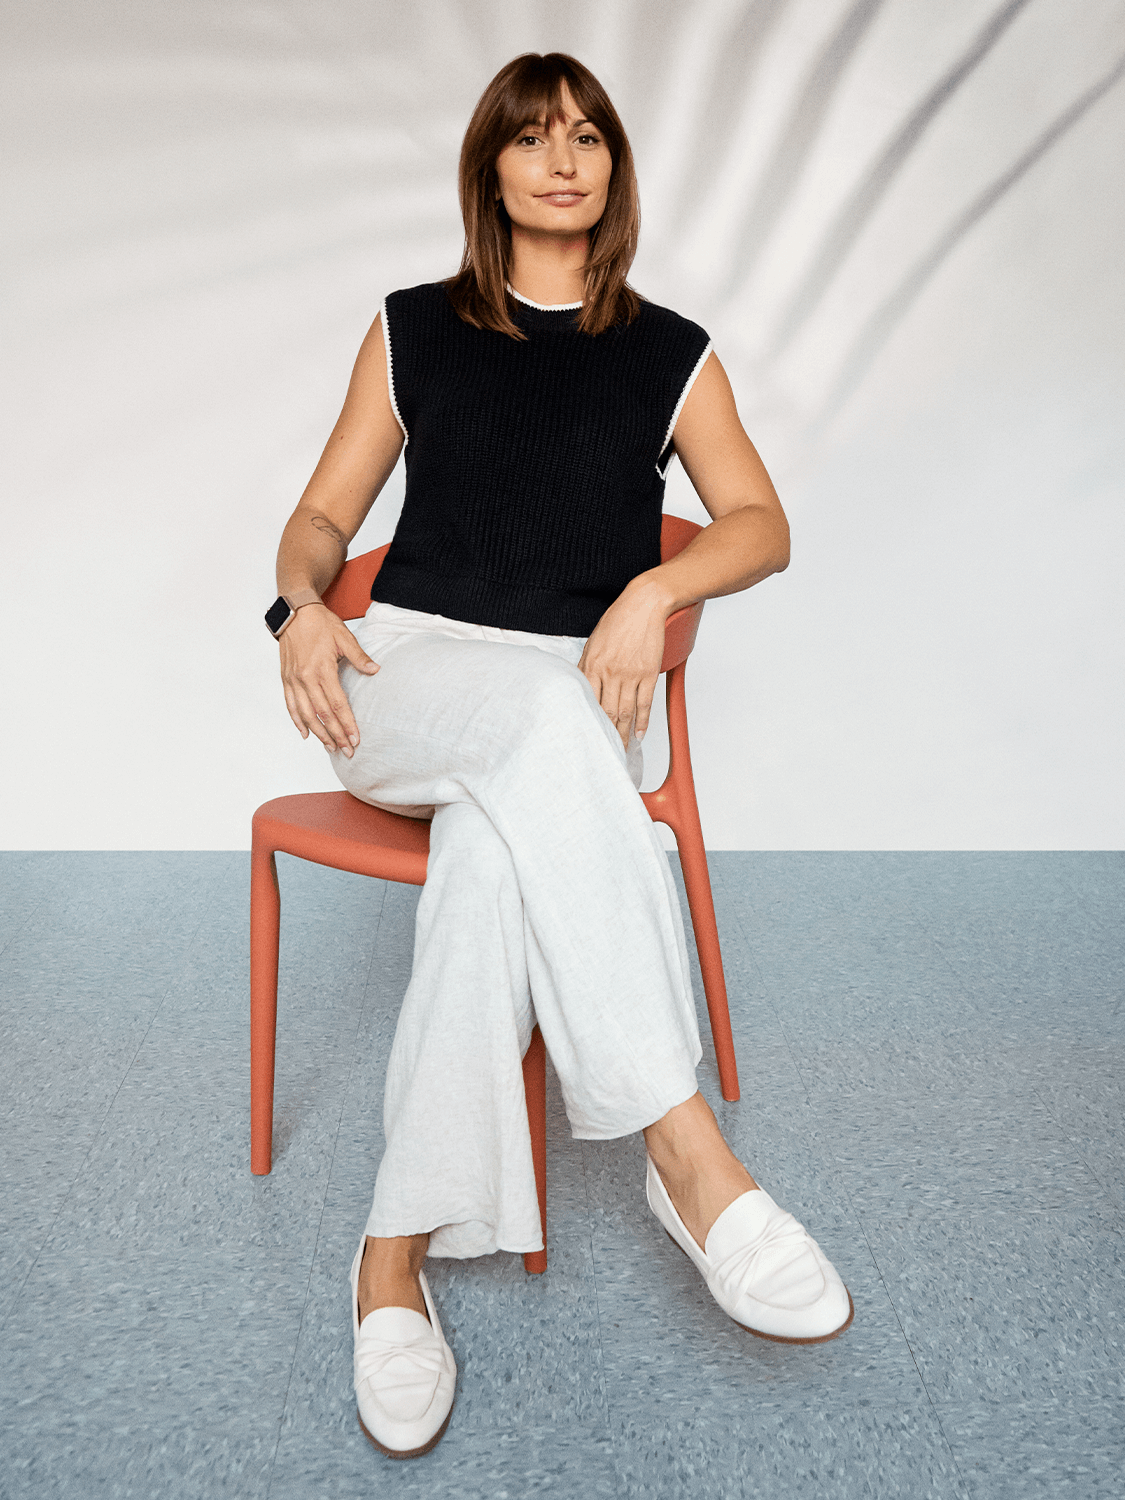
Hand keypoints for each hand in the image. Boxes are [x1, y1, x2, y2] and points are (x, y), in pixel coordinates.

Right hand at [278, 604, 378, 756]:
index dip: (347, 724)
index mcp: (322, 669)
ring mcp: (294, 680)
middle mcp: (306, 678)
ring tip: (330, 747)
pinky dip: (297, 721)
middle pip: (323, 714)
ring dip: (318, 733)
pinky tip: (306, 734)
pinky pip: (290, 705)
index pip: (337, 704)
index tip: (356, 739)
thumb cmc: (321, 623)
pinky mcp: (286, 679)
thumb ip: (359, 656)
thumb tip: (375, 670)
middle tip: (347, 751)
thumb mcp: (344, 636)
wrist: (294, 612)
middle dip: (336, 735)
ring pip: (306, 714)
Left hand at [577, 580, 669, 748]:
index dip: (588, 722)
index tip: (587, 735)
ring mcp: (631, 674)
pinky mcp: (649, 673)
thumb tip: (582, 687)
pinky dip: (643, 721)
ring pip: (625, 712)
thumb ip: (587, 666)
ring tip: (622, 748)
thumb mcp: (593, 642)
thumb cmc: (618, 619)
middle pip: (607, 712)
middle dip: (606, 735)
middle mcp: (611, 672)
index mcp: (593, 665)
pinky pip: (645, 703)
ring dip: (623, 733)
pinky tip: (639, 733)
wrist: (645, 604)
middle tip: (605, 751)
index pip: (588, 702)